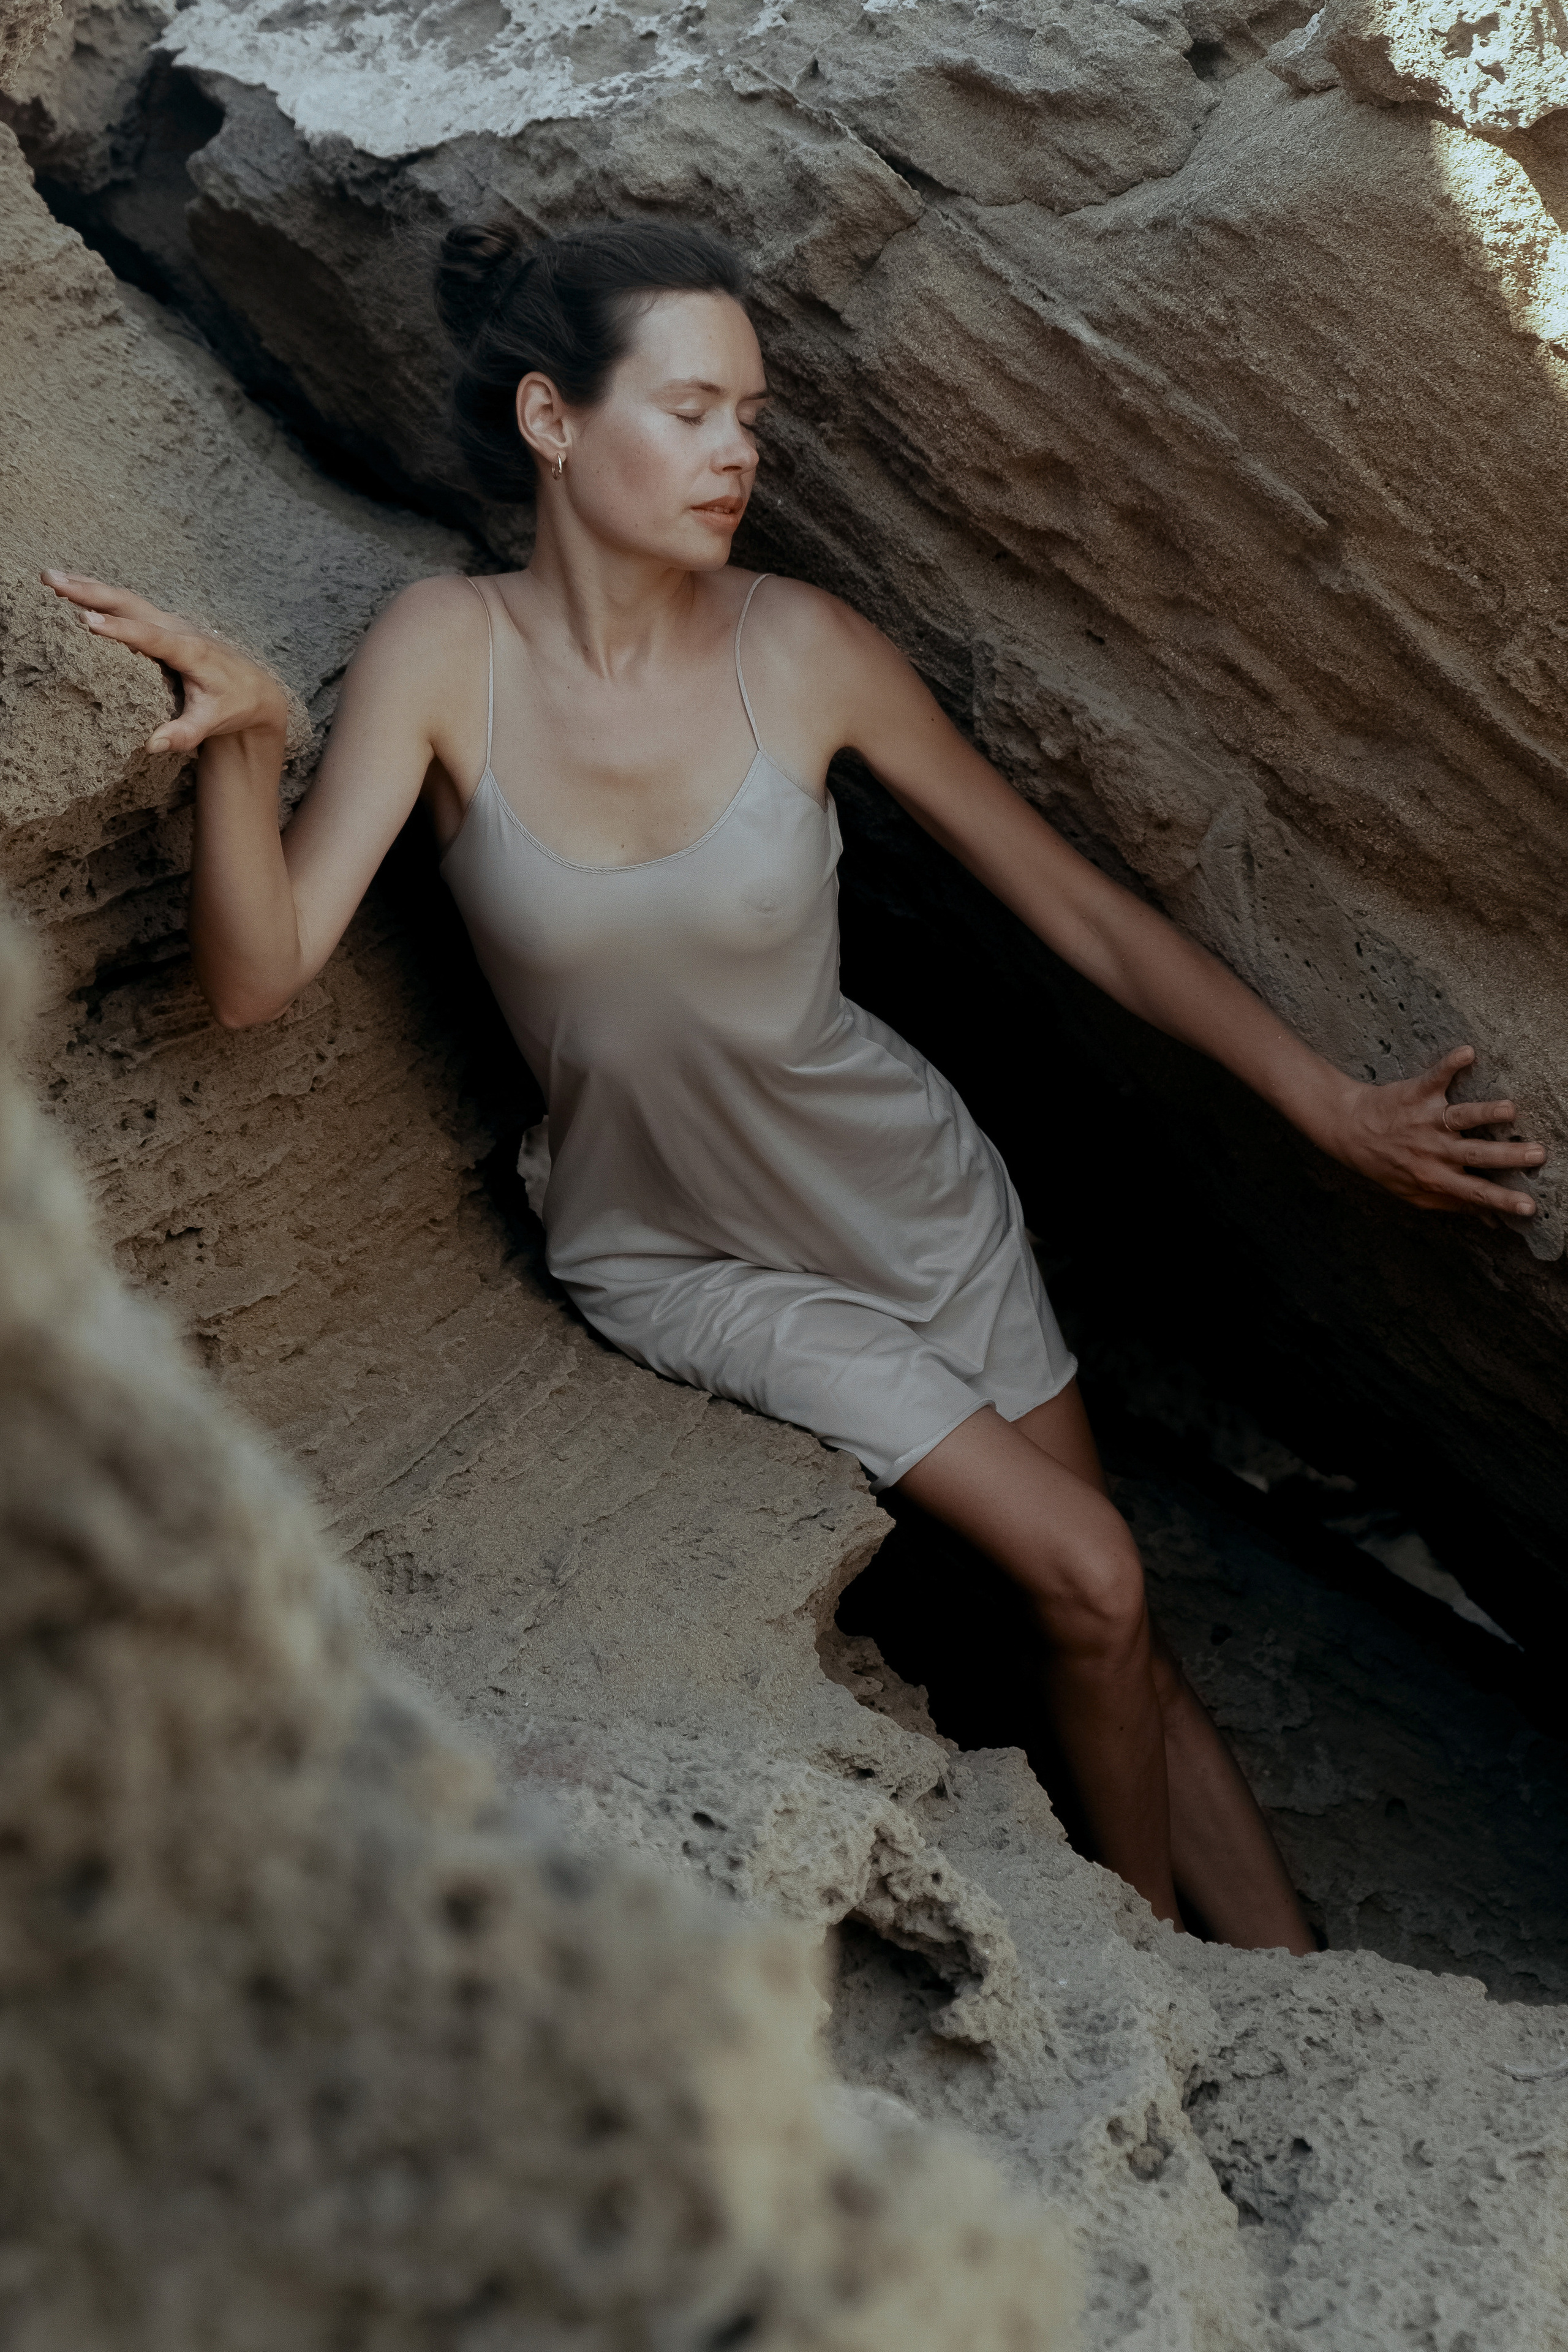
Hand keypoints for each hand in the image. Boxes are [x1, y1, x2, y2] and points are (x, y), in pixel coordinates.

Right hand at [41, 571, 288, 757]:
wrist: (255, 689)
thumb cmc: (233, 705)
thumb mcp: (213, 722)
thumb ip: (185, 733)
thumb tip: (153, 745)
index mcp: (191, 651)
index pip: (150, 637)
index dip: (118, 629)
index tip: (86, 620)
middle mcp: (178, 630)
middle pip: (130, 605)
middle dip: (90, 592)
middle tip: (52, 580)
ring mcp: (169, 623)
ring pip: (125, 599)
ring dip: (89, 587)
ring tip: (51, 577)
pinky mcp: (162, 625)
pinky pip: (128, 605)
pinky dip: (100, 594)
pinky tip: (74, 588)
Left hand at [1326, 1045, 1545, 1219]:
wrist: (1349, 1130)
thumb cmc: (1385, 1164)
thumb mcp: (1413, 1193)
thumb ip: (1451, 1204)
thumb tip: (1490, 1219)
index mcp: (1435, 1176)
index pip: (1475, 1191)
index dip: (1502, 1200)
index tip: (1530, 1207)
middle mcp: (1434, 1149)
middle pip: (1477, 1153)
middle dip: (1508, 1155)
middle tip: (1538, 1154)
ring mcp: (1426, 1120)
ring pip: (1461, 1117)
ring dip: (1486, 1112)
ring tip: (1509, 1110)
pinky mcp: (1417, 1093)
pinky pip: (1436, 1076)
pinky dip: (1451, 1064)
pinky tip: (1468, 1053)